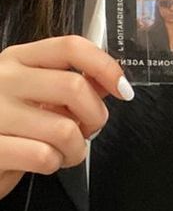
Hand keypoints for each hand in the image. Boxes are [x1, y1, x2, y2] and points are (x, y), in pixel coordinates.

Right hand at [0, 36, 133, 199]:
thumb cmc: (5, 127)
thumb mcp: (33, 96)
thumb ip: (68, 85)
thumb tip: (110, 80)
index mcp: (17, 59)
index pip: (70, 46)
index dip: (105, 66)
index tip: (122, 89)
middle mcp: (2, 79)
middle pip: (74, 87)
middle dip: (95, 116)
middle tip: (88, 131)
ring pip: (64, 129)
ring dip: (76, 149)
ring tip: (64, 153)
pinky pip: (44, 156)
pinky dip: (54, 164)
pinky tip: (43, 162)